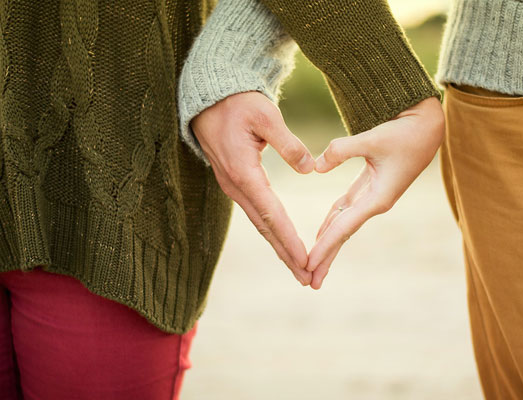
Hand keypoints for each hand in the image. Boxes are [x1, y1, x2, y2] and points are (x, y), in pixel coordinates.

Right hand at [190, 92, 314, 285]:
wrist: (209, 98)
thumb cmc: (238, 103)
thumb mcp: (265, 115)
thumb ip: (288, 143)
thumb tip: (309, 168)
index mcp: (244, 172)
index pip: (271, 213)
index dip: (289, 239)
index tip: (306, 260)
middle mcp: (236, 185)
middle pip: (265, 227)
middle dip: (286, 254)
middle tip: (307, 278)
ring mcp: (233, 186)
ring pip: (260, 223)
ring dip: (279, 247)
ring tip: (299, 268)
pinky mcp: (235, 182)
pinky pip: (256, 212)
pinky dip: (271, 230)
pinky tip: (282, 241)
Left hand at [307, 97, 444, 288]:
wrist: (427, 127)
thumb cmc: (405, 133)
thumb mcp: (373, 138)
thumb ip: (341, 151)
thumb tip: (315, 167)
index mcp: (378, 198)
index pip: (344, 228)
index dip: (324, 246)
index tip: (308, 264)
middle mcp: (375, 203)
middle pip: (343, 234)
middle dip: (326, 257)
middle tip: (309, 281)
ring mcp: (372, 197)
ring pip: (343, 225)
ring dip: (327, 244)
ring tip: (312, 265)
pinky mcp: (369, 187)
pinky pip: (346, 210)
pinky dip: (332, 222)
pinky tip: (321, 233)